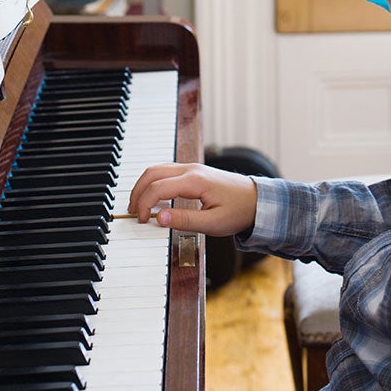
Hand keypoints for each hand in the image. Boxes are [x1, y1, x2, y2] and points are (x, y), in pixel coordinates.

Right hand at [128, 164, 256, 236]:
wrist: (258, 200)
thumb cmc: (239, 211)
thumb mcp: (212, 223)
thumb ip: (184, 221)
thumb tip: (158, 218)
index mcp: (195, 181)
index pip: (158, 188)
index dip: (144, 205)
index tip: (142, 221)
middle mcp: (191, 169)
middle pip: (152, 173)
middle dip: (137, 192)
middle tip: (132, 212)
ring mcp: (191, 167)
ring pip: (156, 169)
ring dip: (143, 186)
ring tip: (137, 206)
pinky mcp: (192, 171)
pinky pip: (165, 171)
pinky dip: (153, 183)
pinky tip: (152, 198)